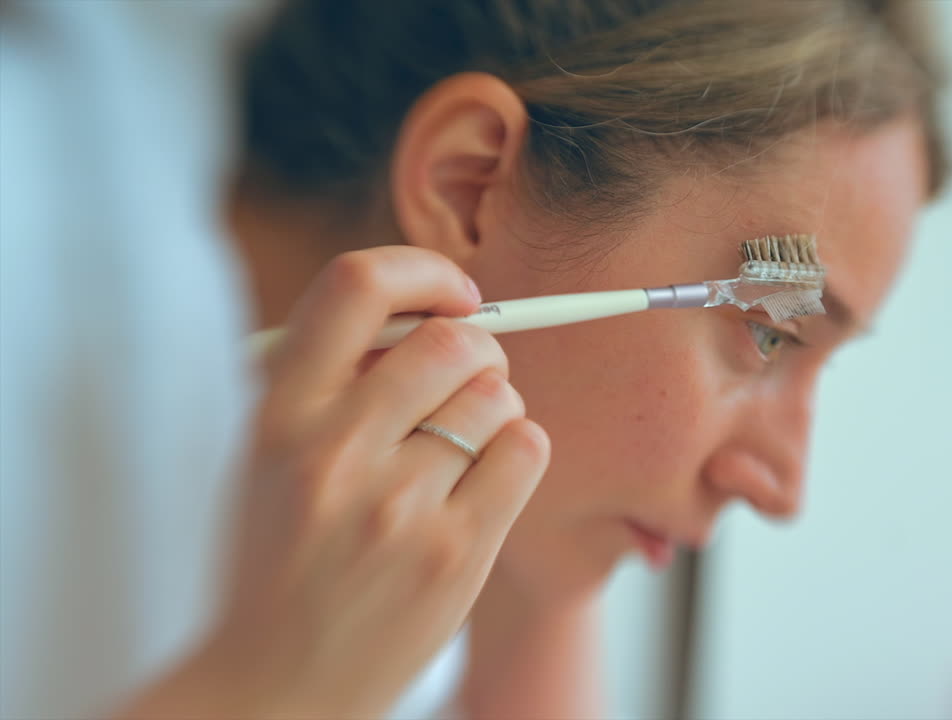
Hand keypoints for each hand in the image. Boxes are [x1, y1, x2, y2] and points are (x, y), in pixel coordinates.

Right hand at [197, 246, 548, 717]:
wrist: (273, 684)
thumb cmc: (281, 558)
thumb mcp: (268, 456)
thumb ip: (332, 379)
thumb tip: (433, 309)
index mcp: (278, 414)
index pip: (355, 286)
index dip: (421, 271)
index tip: (452, 292)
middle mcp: (334, 451)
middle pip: (452, 340)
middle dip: (479, 347)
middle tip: (471, 377)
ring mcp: (397, 505)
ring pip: (498, 396)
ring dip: (497, 408)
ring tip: (465, 446)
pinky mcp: (453, 552)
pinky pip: (527, 448)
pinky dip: (519, 450)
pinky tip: (486, 479)